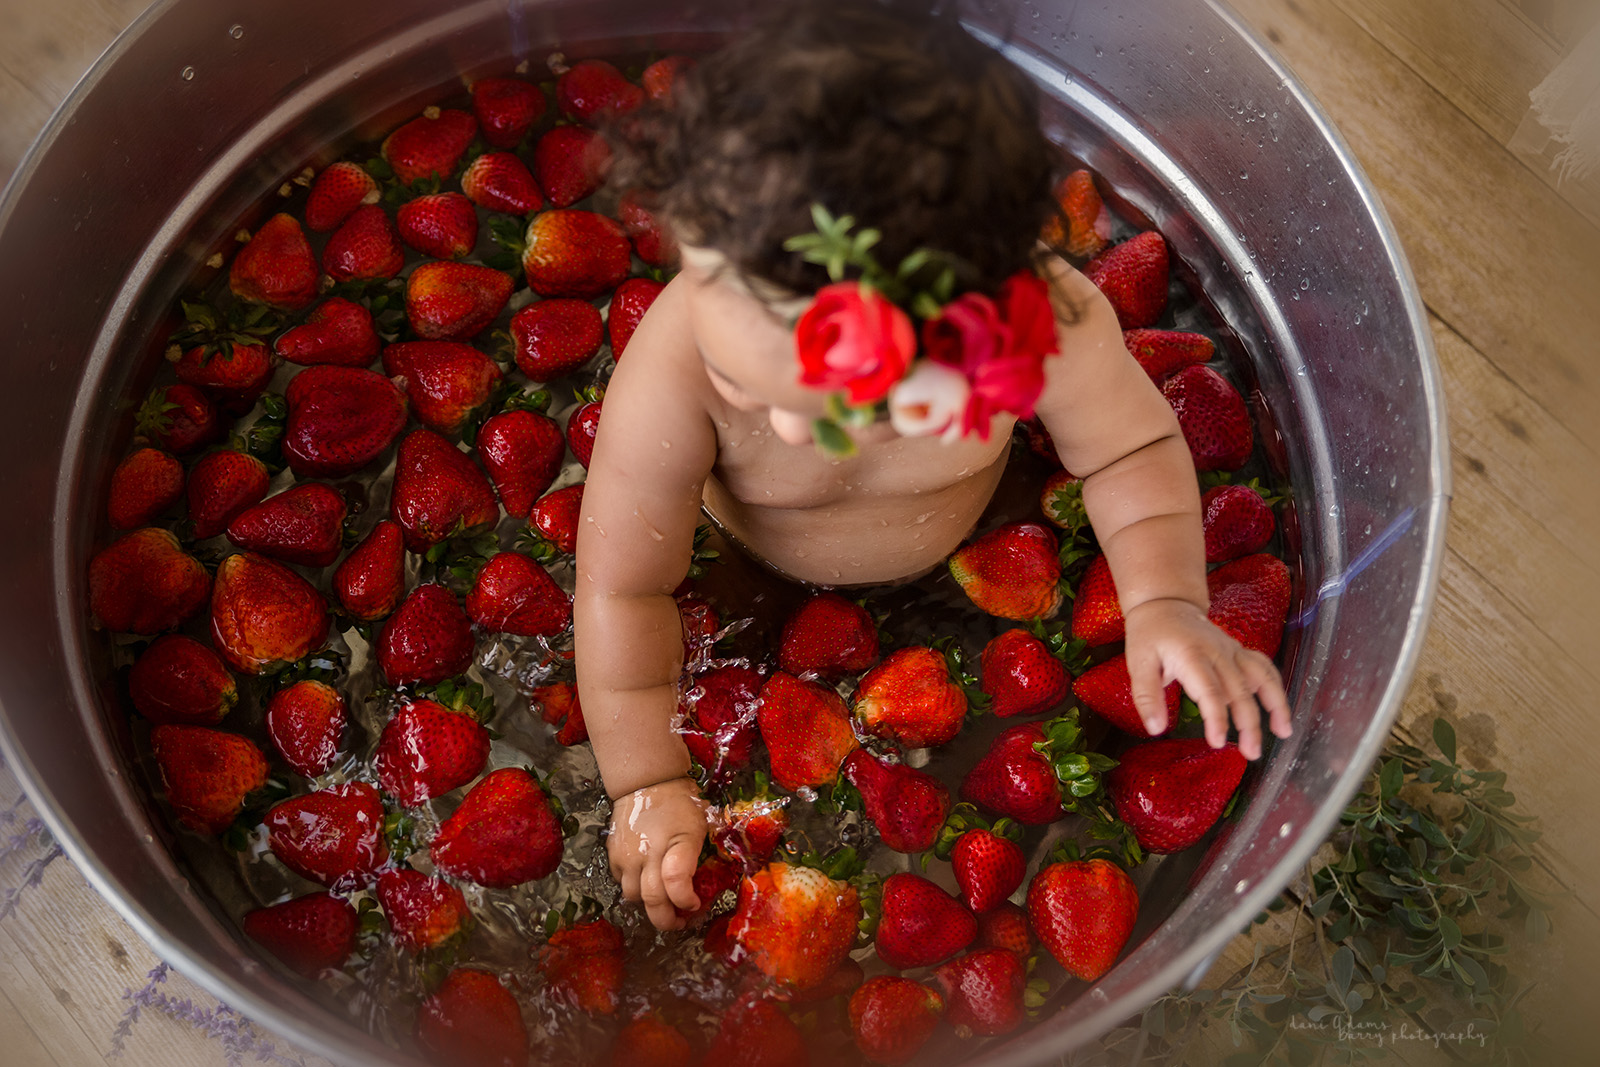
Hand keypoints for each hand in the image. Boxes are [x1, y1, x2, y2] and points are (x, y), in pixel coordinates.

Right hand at [607, 777, 709, 930]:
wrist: (646, 782)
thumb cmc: (679, 805)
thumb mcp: (698, 828)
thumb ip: (694, 860)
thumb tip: (692, 889)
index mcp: (675, 846)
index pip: (676, 885)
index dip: (686, 902)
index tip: (694, 904)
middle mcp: (647, 855)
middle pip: (652, 901)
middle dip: (667, 920)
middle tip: (678, 921)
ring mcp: (626, 856)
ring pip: (634, 897)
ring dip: (649, 904)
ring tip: (662, 900)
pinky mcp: (612, 854)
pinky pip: (621, 882)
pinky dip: (634, 887)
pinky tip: (646, 879)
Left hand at [1123, 598, 1290, 759]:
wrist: (1167, 605)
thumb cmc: (1150, 636)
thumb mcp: (1137, 664)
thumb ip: (1146, 697)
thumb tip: (1155, 729)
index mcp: (1191, 656)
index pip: (1210, 692)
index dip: (1217, 718)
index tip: (1218, 742)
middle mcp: (1218, 653)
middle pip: (1240, 690)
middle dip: (1249, 724)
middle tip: (1251, 753)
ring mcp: (1232, 651)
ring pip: (1262, 677)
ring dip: (1275, 705)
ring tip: (1283, 732)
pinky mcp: (1240, 652)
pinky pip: (1264, 668)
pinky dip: (1276, 688)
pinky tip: (1280, 710)